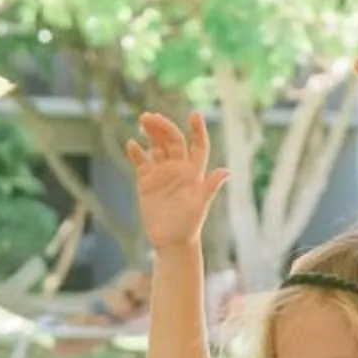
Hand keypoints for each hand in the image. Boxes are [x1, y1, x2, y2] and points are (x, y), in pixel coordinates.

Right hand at [127, 111, 227, 252]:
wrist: (171, 242)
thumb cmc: (189, 226)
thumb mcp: (200, 205)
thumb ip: (210, 186)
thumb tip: (226, 172)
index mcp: (193, 172)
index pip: (198, 145)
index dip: (198, 130)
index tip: (195, 114)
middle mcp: (178, 169)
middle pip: (172, 140)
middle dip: (163, 126)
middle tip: (150, 116)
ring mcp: (162, 174)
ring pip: (156, 147)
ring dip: (151, 133)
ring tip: (143, 120)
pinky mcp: (147, 182)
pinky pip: (141, 162)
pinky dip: (136, 153)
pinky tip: (131, 144)